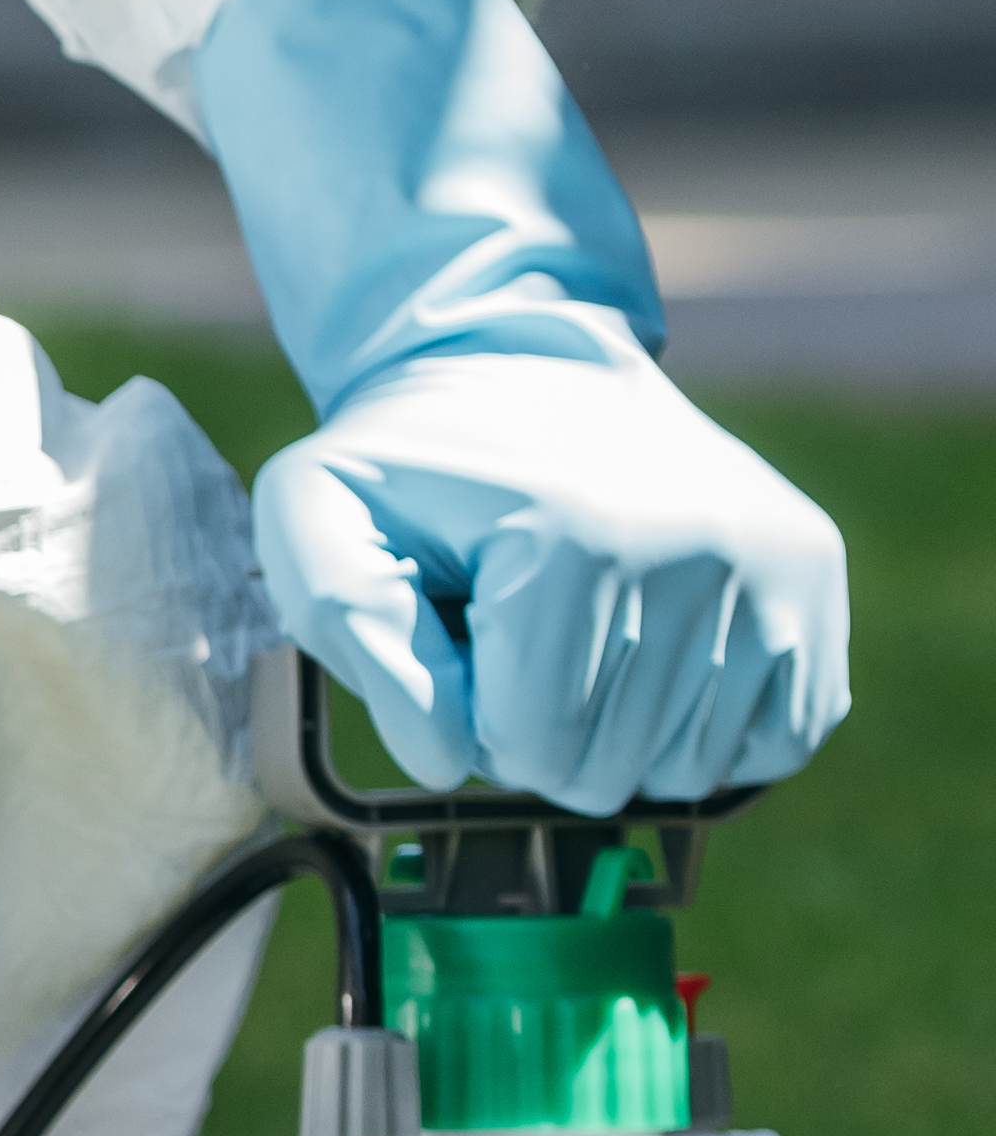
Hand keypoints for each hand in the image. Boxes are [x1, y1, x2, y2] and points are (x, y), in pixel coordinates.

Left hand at [253, 322, 849, 813]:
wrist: (525, 362)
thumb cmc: (414, 460)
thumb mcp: (319, 512)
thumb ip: (351, 631)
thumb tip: (444, 760)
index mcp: (574, 540)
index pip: (526, 753)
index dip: (473, 724)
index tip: (467, 643)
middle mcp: (699, 548)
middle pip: (606, 773)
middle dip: (542, 733)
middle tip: (521, 637)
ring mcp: (776, 565)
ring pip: (684, 774)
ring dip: (619, 734)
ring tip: (585, 631)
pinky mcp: (816, 578)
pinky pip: (769, 746)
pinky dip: (702, 729)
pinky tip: (654, 651)